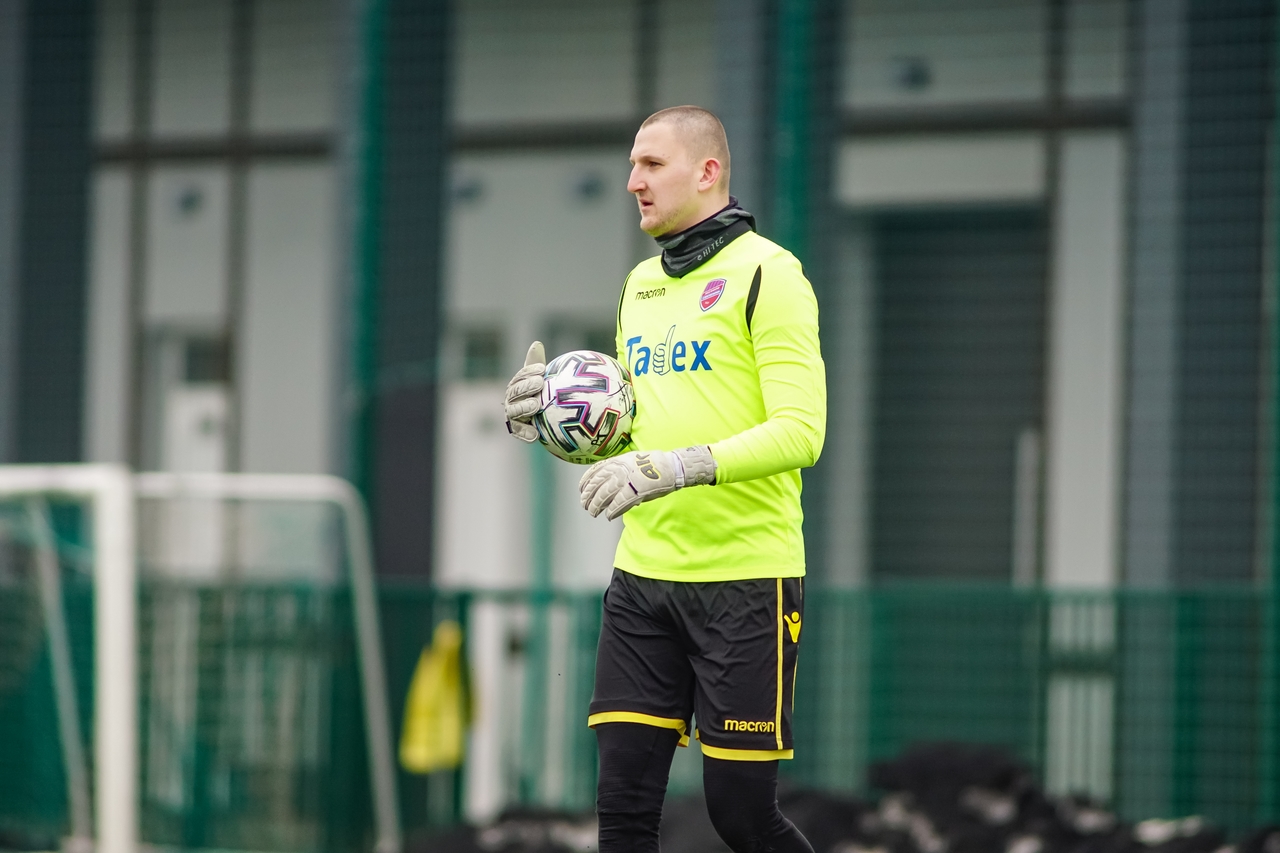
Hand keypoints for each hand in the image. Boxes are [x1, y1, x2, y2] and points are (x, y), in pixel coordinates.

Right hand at [504, 341, 545, 441]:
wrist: (546, 417)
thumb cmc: (544, 393)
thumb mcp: (542, 378)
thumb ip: (537, 363)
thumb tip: (536, 344)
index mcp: (517, 384)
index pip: (521, 376)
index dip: (530, 371)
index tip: (543, 369)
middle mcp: (512, 399)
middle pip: (516, 392)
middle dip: (527, 386)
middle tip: (540, 383)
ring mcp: (513, 415)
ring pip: (515, 411)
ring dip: (524, 407)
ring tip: (536, 405)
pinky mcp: (518, 430)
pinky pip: (519, 432)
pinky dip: (525, 433)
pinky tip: (535, 435)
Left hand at [579, 446, 716, 520]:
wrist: (671, 467)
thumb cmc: (654, 466)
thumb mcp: (632, 461)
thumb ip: (619, 470)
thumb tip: (608, 483)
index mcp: (618, 461)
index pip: (596, 470)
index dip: (586, 481)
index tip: (581, 489)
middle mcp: (619, 469)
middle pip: (597, 484)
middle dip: (589, 496)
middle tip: (584, 504)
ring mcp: (627, 479)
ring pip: (604, 494)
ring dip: (597, 505)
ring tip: (593, 512)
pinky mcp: (635, 491)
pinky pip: (618, 503)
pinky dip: (612, 510)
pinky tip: (609, 516)